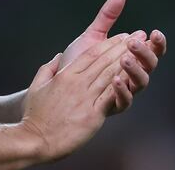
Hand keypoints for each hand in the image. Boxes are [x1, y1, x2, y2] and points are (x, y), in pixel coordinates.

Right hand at [21, 33, 137, 162]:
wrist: (36, 138)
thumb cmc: (35, 115)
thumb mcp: (37, 86)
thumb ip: (48, 69)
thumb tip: (58, 57)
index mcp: (65, 76)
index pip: (90, 54)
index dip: (108, 44)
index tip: (121, 36)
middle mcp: (76, 84)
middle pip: (103, 61)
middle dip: (123, 47)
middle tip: (138, 36)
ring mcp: (85, 98)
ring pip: (109, 75)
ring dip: (126, 62)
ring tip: (140, 51)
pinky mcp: (92, 114)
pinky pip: (110, 97)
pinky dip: (122, 86)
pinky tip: (132, 77)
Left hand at [58, 0, 166, 114]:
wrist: (56, 84)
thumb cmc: (78, 61)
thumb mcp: (93, 36)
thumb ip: (108, 17)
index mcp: (130, 59)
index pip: (151, 50)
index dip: (157, 43)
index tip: (154, 32)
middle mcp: (130, 76)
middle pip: (150, 66)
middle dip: (145, 53)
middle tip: (133, 42)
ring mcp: (123, 91)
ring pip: (141, 84)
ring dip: (135, 70)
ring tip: (124, 58)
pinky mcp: (111, 106)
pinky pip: (124, 102)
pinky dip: (122, 91)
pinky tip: (115, 78)